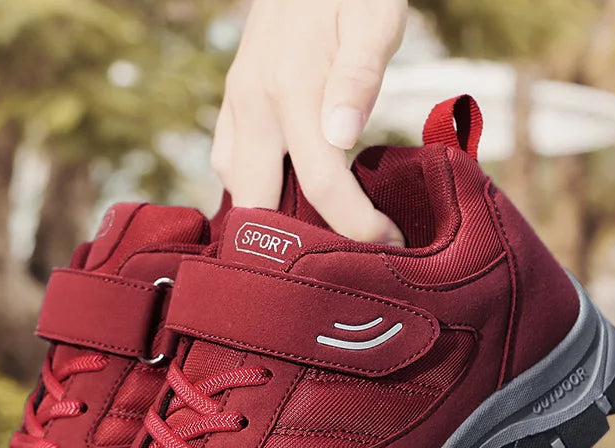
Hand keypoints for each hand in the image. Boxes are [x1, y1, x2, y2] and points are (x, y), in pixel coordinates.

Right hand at [212, 0, 407, 243]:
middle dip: (291, 242)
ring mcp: (236, 104)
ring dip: (268, 215)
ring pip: (235, 187)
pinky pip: (227, 161)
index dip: (354, 225)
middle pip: (256, 204)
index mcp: (292, 90)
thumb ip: (360, 75)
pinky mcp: (232, 101)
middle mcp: (253, 105)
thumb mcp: (373, 16)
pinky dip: (252, 186)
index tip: (387, 243)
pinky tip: (283, 188)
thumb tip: (342, 136)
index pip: (320, 185)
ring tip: (314, 229)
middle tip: (337, 257)